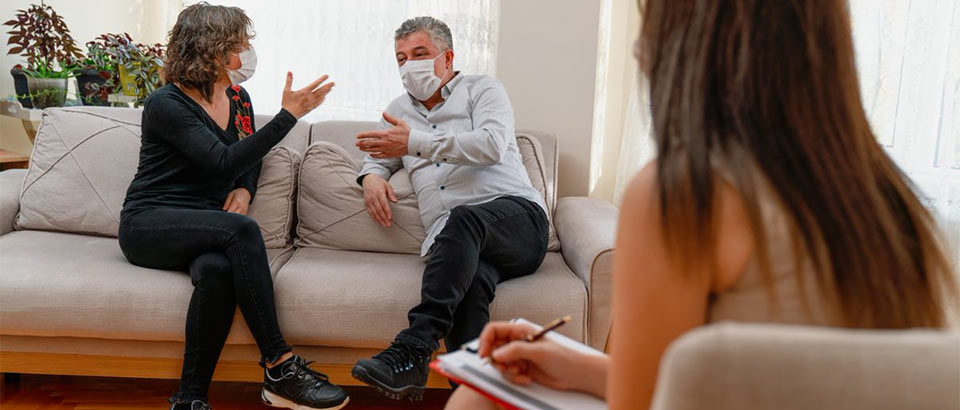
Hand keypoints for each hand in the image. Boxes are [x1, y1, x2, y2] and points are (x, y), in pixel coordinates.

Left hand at [222, 187, 251, 214]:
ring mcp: (244, 210)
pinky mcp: (245, 213)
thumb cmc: (237, 193)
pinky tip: (234, 214)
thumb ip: (227, 202)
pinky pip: (240, 217)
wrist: (246, 193)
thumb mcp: (230, 195)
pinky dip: (236, 217)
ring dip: (233, 217)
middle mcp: (241, 207)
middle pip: (234, 215)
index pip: (231, 211)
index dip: (226, 214)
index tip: (223, 214)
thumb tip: (224, 209)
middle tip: (226, 215)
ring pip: (237, 217)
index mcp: (237, 202)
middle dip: (229, 216)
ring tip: (230, 214)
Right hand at [281, 72, 334, 118]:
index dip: (322, 79)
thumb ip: (289, 81)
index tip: (326, 76)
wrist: (288, 115)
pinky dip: (322, 100)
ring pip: (321, 96)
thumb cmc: (287, 104)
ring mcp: (311, 103)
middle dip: (327, 86)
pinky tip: (324, 98)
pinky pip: (318, 103)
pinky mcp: (311, 108)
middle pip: (321, 90)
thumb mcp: (286, 91)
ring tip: (331, 88)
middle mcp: (309, 97)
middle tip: (333, 83)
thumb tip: (289, 72)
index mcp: (304, 92)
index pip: (315, 84)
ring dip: (326, 92)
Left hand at [355, 112, 410, 157]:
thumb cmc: (407, 132)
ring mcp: (386, 149)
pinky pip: (379, 155)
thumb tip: (383, 113)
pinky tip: (370, 154)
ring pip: (372, 150)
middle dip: (361, 143)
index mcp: (385, 133)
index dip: (363, 135)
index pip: (370, 134)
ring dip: (365, 149)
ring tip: (361, 148)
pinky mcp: (389, 154)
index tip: (358, 136)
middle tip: (356, 143)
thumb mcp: (399, 123)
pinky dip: (373, 155)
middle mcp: (384, 142)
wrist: (414, 143)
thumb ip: (390, 118)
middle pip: (369, 143)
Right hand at [362, 174, 397, 226]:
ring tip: (384, 225)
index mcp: (379, 192)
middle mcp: (373, 197)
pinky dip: (373, 217)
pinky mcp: (366, 203)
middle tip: (388, 224)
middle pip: (378, 209)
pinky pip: (369, 212)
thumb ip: (391, 193)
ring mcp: (368, 200)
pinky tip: (377, 222)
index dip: (387, 211)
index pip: (383, 203)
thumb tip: (396, 201)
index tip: (390, 217)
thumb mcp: (387, 185)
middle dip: (383, 218)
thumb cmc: (379, 183)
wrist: (368, 179)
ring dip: (379, 219)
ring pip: (373, 212)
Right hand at [478, 322, 607, 396]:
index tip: (483, 354)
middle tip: (504, 367)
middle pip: (493, 348)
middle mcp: (517, 342)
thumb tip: (496, 353)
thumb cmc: (564, 357)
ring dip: (507, 371)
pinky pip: (508, 374)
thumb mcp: (539, 351)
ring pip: (499, 364)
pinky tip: (526, 378)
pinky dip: (514, 378)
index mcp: (520, 331)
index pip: (494, 330)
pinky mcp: (521, 369)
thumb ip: (516, 350)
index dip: (485, 341)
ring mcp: (518, 356)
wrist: (575, 374)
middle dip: (496, 360)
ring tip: (521, 373)